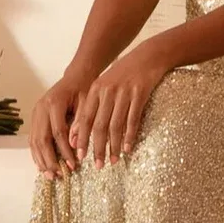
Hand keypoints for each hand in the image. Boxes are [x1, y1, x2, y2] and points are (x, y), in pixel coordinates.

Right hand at [28, 71, 88, 179]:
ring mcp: (35, 113)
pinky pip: (33, 139)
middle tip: (57, 176)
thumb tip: (75, 146)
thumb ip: (81, 124)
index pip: (58, 133)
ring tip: (49, 175)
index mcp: (54, 103)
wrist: (75, 78)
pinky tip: (42, 165)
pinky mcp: (34, 117)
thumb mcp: (87, 104)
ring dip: (41, 160)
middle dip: (49, 160)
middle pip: (41, 139)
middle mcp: (40, 108)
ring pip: (34, 141)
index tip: (73, 165)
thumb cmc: (83, 90)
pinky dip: (37, 153)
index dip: (65, 151)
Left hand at [70, 41, 171, 166]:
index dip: (82, 138)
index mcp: (95, 90)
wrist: (147, 56)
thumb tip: (76, 133)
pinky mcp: (140, 94)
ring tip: (114, 161)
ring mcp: (123, 92)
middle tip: (98, 166)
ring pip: (116, 125)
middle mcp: (107, 91)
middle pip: (99, 125)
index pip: (85, 119)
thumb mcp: (104, 87)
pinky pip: (133, 120)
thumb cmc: (123, 75)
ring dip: (114, 146)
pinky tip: (128, 149)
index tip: (79, 156)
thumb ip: (91, 108)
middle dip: (97, 147)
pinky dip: (130, 136)